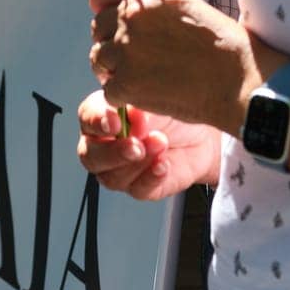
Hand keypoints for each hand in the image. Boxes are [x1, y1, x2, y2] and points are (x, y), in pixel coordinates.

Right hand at [77, 90, 220, 199]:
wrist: (201, 135)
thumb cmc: (172, 112)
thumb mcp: (156, 99)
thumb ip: (139, 107)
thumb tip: (133, 116)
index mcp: (103, 116)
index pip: (88, 118)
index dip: (97, 121)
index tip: (115, 122)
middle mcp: (105, 146)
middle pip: (91, 156)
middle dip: (114, 152)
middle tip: (136, 144)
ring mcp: (120, 170)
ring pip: (113, 177)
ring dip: (139, 162)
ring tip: (161, 143)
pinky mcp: (139, 187)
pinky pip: (138, 189)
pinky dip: (151, 177)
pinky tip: (163, 164)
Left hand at [88, 0, 268, 131]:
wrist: (235, 79)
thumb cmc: (214, 42)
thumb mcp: (181, 2)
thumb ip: (147, 0)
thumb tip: (118, 6)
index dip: (103, 4)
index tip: (114, 17)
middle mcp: (131, 15)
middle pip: (98, 27)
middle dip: (113, 41)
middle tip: (143, 55)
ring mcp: (126, 49)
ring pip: (98, 58)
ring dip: (115, 69)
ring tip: (146, 73)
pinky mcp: (125, 83)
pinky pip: (108, 89)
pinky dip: (124, 95)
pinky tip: (150, 90)